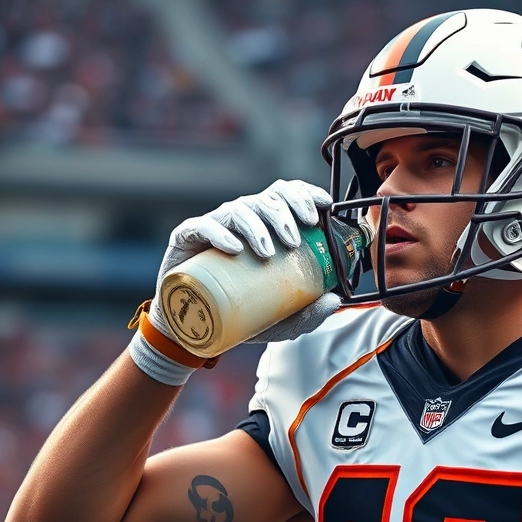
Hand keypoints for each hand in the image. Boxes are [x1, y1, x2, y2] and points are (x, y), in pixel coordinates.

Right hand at [149, 179, 339, 345]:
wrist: (194, 328)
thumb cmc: (239, 313)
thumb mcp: (281, 320)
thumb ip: (308, 313)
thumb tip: (333, 302)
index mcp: (267, 226)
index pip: (287, 195)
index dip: (305, 194)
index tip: (323, 207)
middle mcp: (243, 220)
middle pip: (268, 198)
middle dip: (285, 214)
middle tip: (295, 241)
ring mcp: (216, 226)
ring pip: (240, 210)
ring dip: (257, 227)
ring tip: (268, 252)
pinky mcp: (188, 238)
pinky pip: (202, 226)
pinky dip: (219, 233)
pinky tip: (234, 248)